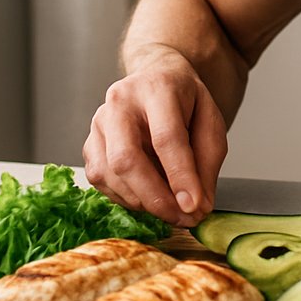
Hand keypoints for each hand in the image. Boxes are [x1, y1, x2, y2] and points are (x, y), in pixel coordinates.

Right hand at [82, 47, 227, 227]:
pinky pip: (102, 181)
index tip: (194, 207)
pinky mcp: (89, 144)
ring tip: (172, 209)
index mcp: (156, 88)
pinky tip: (149, 196)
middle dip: (155, 197)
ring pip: (111, 174)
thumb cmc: (185, 104)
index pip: (166, 137)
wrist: (158, 82)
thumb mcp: (211, 124)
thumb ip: (207, 163)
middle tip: (182, 218)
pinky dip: (127, 198)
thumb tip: (198, 206)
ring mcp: (99, 123)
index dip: (180, 176)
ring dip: (143, 202)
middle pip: (127, 158)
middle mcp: (120, 102)